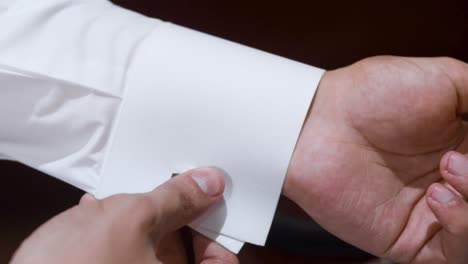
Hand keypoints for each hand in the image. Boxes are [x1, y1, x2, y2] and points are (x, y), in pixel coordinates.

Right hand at [11, 168, 237, 263]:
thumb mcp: (134, 218)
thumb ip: (176, 199)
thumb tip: (208, 184)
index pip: (222, 260)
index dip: (218, 228)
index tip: (211, 202)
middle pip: (189, 250)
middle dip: (179, 216)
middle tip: (175, 188)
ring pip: (156, 248)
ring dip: (146, 219)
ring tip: (135, 195)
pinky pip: (127, 252)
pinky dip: (119, 231)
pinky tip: (99, 213)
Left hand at [284, 56, 467, 262]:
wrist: (319, 122)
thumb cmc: (370, 96)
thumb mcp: (445, 81)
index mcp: (466, 146)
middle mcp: (453, 183)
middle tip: (463, 156)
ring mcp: (433, 213)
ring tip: (451, 167)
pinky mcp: (409, 239)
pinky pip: (454, 253)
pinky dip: (462, 227)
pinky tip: (439, 195)